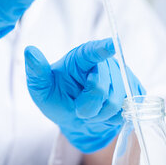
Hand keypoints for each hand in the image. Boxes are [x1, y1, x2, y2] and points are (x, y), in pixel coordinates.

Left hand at [24, 38, 145, 153]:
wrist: (77, 117)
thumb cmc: (59, 99)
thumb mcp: (41, 89)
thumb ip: (37, 72)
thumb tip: (30, 51)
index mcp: (82, 57)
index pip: (92, 52)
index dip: (102, 49)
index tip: (111, 45)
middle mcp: (105, 63)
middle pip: (101, 88)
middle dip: (88, 107)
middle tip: (79, 109)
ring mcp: (123, 76)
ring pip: (116, 103)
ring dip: (99, 115)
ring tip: (91, 112)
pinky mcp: (135, 90)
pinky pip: (127, 110)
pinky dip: (113, 119)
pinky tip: (105, 114)